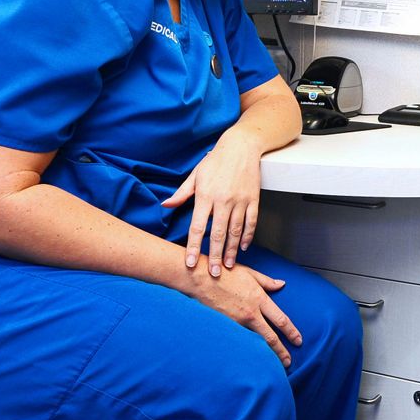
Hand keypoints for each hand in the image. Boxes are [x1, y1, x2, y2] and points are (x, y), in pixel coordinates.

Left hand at [163, 131, 262, 276]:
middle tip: (213, 273)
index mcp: (205, 195)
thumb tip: (165, 205)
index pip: (197, 226)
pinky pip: (251, 222)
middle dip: (215, 256)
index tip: (190, 262)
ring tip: (228, 266)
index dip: (193, 246)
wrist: (242, 146)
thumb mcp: (195, 175)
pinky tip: (242, 247)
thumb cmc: (216, 160)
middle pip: (218, 234)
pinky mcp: (253, 199)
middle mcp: (223, 200)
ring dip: (231, 250)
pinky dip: (248, 236)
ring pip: (236, 231)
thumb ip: (181, 193)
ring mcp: (240, 200)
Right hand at [184, 256, 300, 366]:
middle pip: (270, 338)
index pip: (281, 320)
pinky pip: (239, 339)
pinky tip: (250, 357)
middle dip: (281, 351)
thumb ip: (267, 282)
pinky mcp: (225, 326)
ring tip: (272, 363)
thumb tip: (282, 284)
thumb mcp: (250, 273)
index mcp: (259, 299)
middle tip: (288, 361)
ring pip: (254, 341)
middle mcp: (250, 314)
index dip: (291, 332)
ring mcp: (236, 322)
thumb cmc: (225, 273)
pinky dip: (246, 348)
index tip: (298, 341)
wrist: (201, 280)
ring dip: (264, 353)